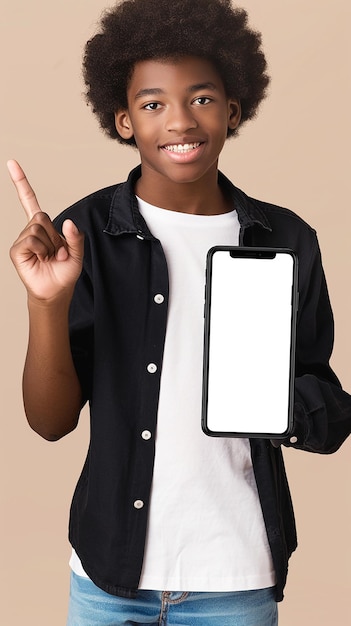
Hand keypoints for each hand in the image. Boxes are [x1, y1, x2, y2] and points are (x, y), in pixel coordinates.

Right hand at [8, 160, 83, 302]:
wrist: (56, 292)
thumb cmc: (65, 273)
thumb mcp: (77, 253)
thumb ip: (76, 237)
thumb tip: (68, 222)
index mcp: (43, 227)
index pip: (30, 200)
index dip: (21, 182)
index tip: (12, 163)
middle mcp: (30, 230)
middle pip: (42, 216)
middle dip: (54, 235)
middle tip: (58, 253)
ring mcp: (22, 239)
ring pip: (37, 228)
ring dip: (49, 245)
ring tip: (50, 258)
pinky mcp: (17, 250)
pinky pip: (30, 240)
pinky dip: (41, 250)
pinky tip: (41, 259)